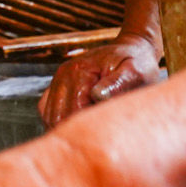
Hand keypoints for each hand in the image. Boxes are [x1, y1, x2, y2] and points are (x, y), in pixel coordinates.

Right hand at [39, 34, 160, 128]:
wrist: (133, 49)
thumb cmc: (137, 63)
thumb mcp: (134, 72)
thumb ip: (117, 83)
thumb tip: (97, 96)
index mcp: (79, 72)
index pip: (71, 113)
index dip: (87, 129)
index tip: (105, 134)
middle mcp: (63, 76)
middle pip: (56, 118)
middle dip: (76, 132)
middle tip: (99, 137)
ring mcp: (58, 81)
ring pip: (49, 118)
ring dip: (67, 128)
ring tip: (91, 130)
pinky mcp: (59, 87)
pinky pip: (49, 112)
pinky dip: (61, 122)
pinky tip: (81, 124)